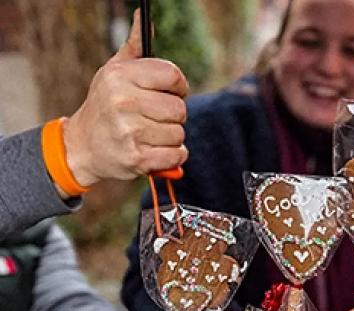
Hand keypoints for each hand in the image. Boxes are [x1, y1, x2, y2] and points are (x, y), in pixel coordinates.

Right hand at [62, 9, 187, 190]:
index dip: (179, 86)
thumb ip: (133, 49)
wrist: (83, 148)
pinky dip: (173, 157)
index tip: (172, 92)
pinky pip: (176, 156)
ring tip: (151, 136)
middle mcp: (123, 102)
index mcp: (120, 77)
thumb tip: (142, 17)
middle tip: (156, 118)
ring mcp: (129, 132)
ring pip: (178, 134)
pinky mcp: (137, 158)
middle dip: (174, 116)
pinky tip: (157, 152)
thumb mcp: (112, 73)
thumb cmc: (104, 106)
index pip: (172, 75)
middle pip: (179, 109)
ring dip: (171, 138)